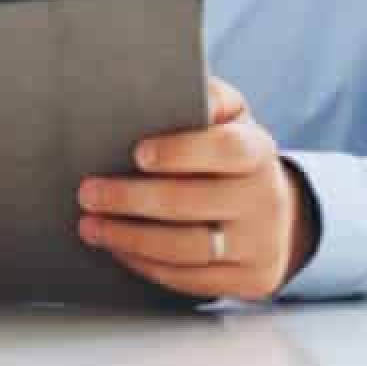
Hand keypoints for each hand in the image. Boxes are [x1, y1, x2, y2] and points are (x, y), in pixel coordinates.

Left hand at [77, 77, 305, 300]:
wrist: (278, 213)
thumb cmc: (233, 157)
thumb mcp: (230, 120)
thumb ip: (207, 99)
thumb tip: (175, 85)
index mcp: (259, 152)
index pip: (226, 150)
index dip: (181, 152)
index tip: (137, 153)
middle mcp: (265, 199)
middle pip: (192, 203)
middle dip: (131, 199)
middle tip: (88, 192)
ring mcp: (259, 245)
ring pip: (186, 248)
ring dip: (129, 237)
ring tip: (90, 225)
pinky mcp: (249, 280)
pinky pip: (189, 279)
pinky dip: (146, 264)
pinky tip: (118, 248)